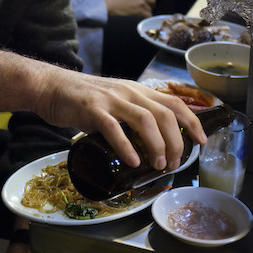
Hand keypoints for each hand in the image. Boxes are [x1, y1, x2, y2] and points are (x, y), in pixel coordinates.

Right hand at [37, 72, 206, 172]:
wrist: (50, 87)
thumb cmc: (81, 98)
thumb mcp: (114, 101)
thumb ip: (130, 115)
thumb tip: (148, 143)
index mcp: (136, 90)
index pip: (173, 102)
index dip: (192, 121)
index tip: (201, 142)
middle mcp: (128, 91)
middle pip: (164, 114)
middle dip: (176, 141)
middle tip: (174, 163)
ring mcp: (110, 99)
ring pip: (145, 119)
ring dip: (157, 145)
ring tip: (158, 165)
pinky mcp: (91, 109)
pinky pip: (114, 128)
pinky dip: (127, 146)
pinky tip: (134, 162)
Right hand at [104, 0, 155, 16]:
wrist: (111, 4)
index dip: (151, 3)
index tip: (149, 6)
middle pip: (152, 6)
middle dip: (149, 9)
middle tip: (145, 12)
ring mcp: (141, 6)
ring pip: (149, 13)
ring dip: (146, 15)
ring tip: (139, 17)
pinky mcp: (139, 13)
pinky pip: (146, 18)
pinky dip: (145, 20)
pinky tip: (140, 21)